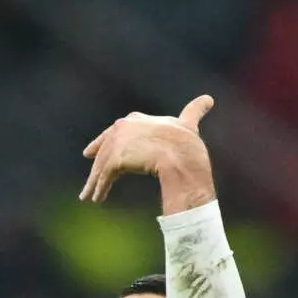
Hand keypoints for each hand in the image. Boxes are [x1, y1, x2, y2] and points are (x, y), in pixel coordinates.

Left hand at [79, 95, 214, 203]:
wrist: (181, 155)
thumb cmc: (188, 143)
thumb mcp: (189, 125)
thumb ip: (194, 112)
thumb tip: (209, 98)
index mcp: (136, 119)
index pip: (116, 130)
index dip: (104, 141)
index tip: (90, 151)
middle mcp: (123, 127)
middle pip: (105, 149)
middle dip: (96, 165)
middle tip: (89, 181)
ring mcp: (117, 143)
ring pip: (102, 165)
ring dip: (95, 183)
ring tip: (89, 197)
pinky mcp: (115, 160)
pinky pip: (104, 177)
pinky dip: (100, 188)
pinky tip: (96, 199)